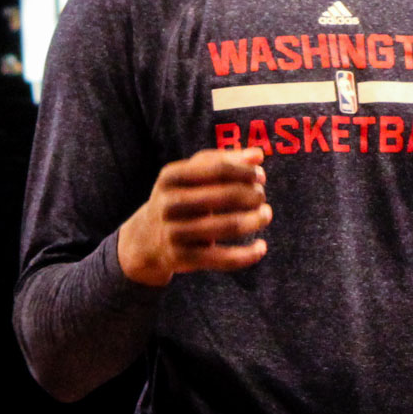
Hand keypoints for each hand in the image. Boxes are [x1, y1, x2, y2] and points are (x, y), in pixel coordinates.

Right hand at [118, 148, 271, 285]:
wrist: (146, 238)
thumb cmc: (180, 196)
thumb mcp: (192, 173)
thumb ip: (224, 159)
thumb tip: (258, 154)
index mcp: (171, 176)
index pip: (218, 169)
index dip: (245, 171)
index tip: (260, 175)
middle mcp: (169, 204)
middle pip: (225, 196)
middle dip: (252, 195)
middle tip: (261, 196)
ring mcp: (174, 233)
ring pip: (228, 226)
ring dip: (255, 220)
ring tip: (266, 214)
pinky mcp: (182, 259)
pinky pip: (222, 259)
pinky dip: (247, 254)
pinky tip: (261, 247)